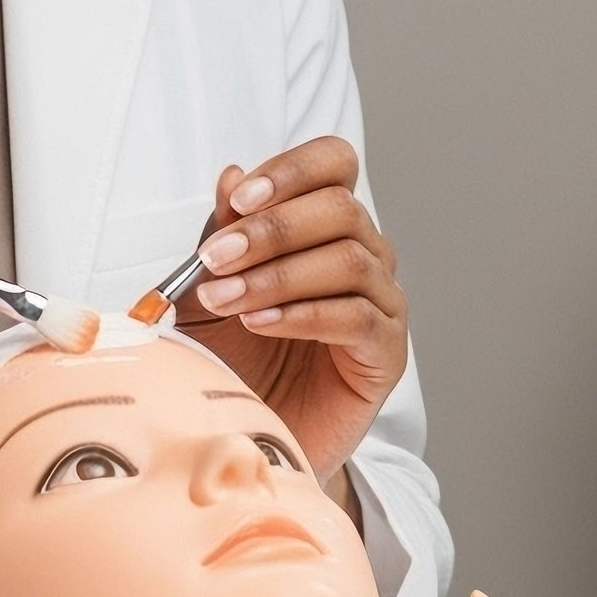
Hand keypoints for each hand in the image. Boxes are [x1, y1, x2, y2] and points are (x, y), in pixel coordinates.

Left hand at [177, 136, 408, 487]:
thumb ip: (223, 232)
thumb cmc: (235, 356)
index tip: (239, 199)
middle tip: (215, 258)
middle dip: (270, 230)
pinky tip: (259, 323)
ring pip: (349, 260)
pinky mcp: (386, 353)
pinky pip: (357, 317)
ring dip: (278, 276)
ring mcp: (382, 302)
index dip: (292, 171)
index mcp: (327, 224)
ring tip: (227, 299)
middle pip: (341, 209)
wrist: (250, 432)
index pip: (334, 164)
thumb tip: (232, 174)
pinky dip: (303, 314)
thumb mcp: (210, 286)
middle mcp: (364, 254)